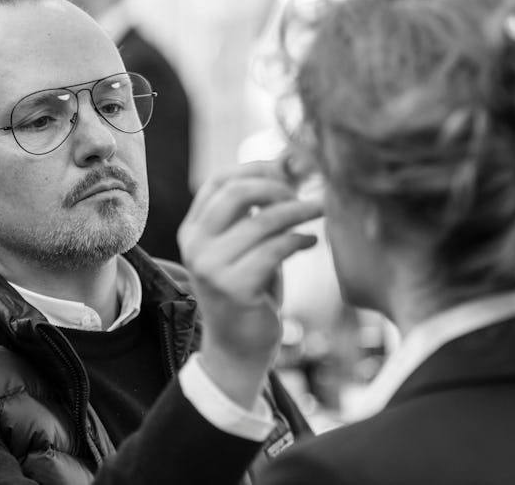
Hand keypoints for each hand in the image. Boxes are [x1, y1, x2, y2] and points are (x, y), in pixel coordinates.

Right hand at [178, 159, 322, 407]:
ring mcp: (211, 267)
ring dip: (298, 211)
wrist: (238, 349)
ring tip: (321, 210)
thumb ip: (254, 213)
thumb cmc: (249, 292)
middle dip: (277, 187)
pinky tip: (310, 243)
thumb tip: (290, 165)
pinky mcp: (234, 288)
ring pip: (261, 220)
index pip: (219, 181)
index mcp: (193, 230)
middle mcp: (195, 245)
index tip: (288, 171)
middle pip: (237, 192)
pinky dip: (299, 240)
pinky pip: (274, 249)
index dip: (255, 169)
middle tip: (303, 195)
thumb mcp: (244, 247)